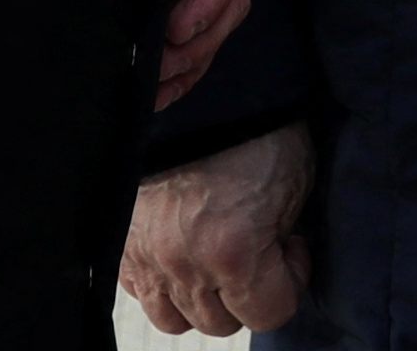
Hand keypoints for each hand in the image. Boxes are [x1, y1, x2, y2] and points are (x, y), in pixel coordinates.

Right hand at [123, 119, 310, 336]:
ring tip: (222, 258)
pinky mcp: (123, 247)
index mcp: (233, 250)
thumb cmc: (255, 127)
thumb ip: (283, 237)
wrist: (202, 93)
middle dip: (248, 292)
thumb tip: (280, 261)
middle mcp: (185, 264)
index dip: (290, 282)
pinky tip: (188, 251)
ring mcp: (147, 258)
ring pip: (177, 319)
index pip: (268, 313)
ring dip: (205, 298)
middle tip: (260, 249)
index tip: (292, 251)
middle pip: (221, 323)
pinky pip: (144, 294)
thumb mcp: (293, 182)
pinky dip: (168, 284)